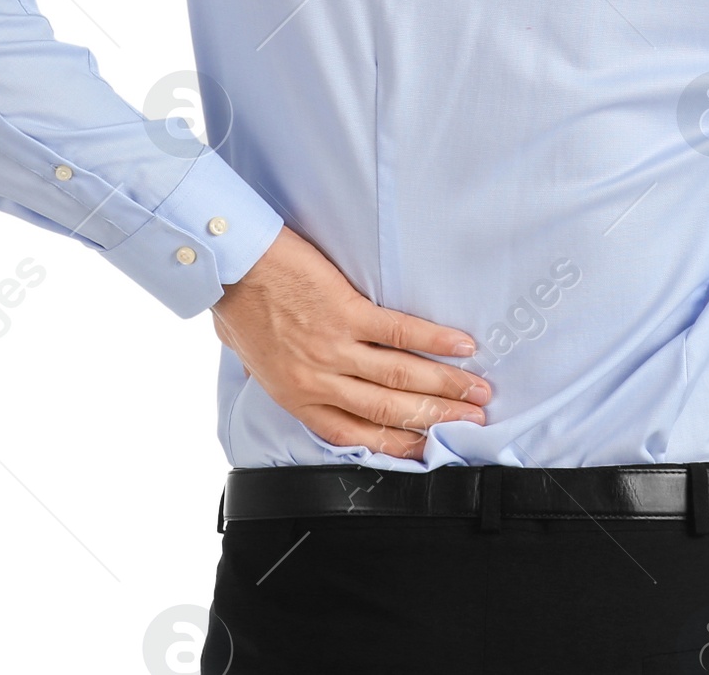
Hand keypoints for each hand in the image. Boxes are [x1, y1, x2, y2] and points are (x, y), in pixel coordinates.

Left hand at [210, 225, 488, 459]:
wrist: (231, 262)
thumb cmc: (237, 302)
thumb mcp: (250, 357)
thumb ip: (279, 374)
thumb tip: (298, 374)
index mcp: (297, 396)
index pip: (355, 434)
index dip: (398, 444)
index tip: (430, 448)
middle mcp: (318, 380)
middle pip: (390, 409)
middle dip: (436, 418)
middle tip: (472, 420)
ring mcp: (334, 348)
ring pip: (401, 377)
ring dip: (445, 386)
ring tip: (478, 392)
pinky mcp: (345, 312)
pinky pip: (399, 332)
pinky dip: (434, 341)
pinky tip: (461, 347)